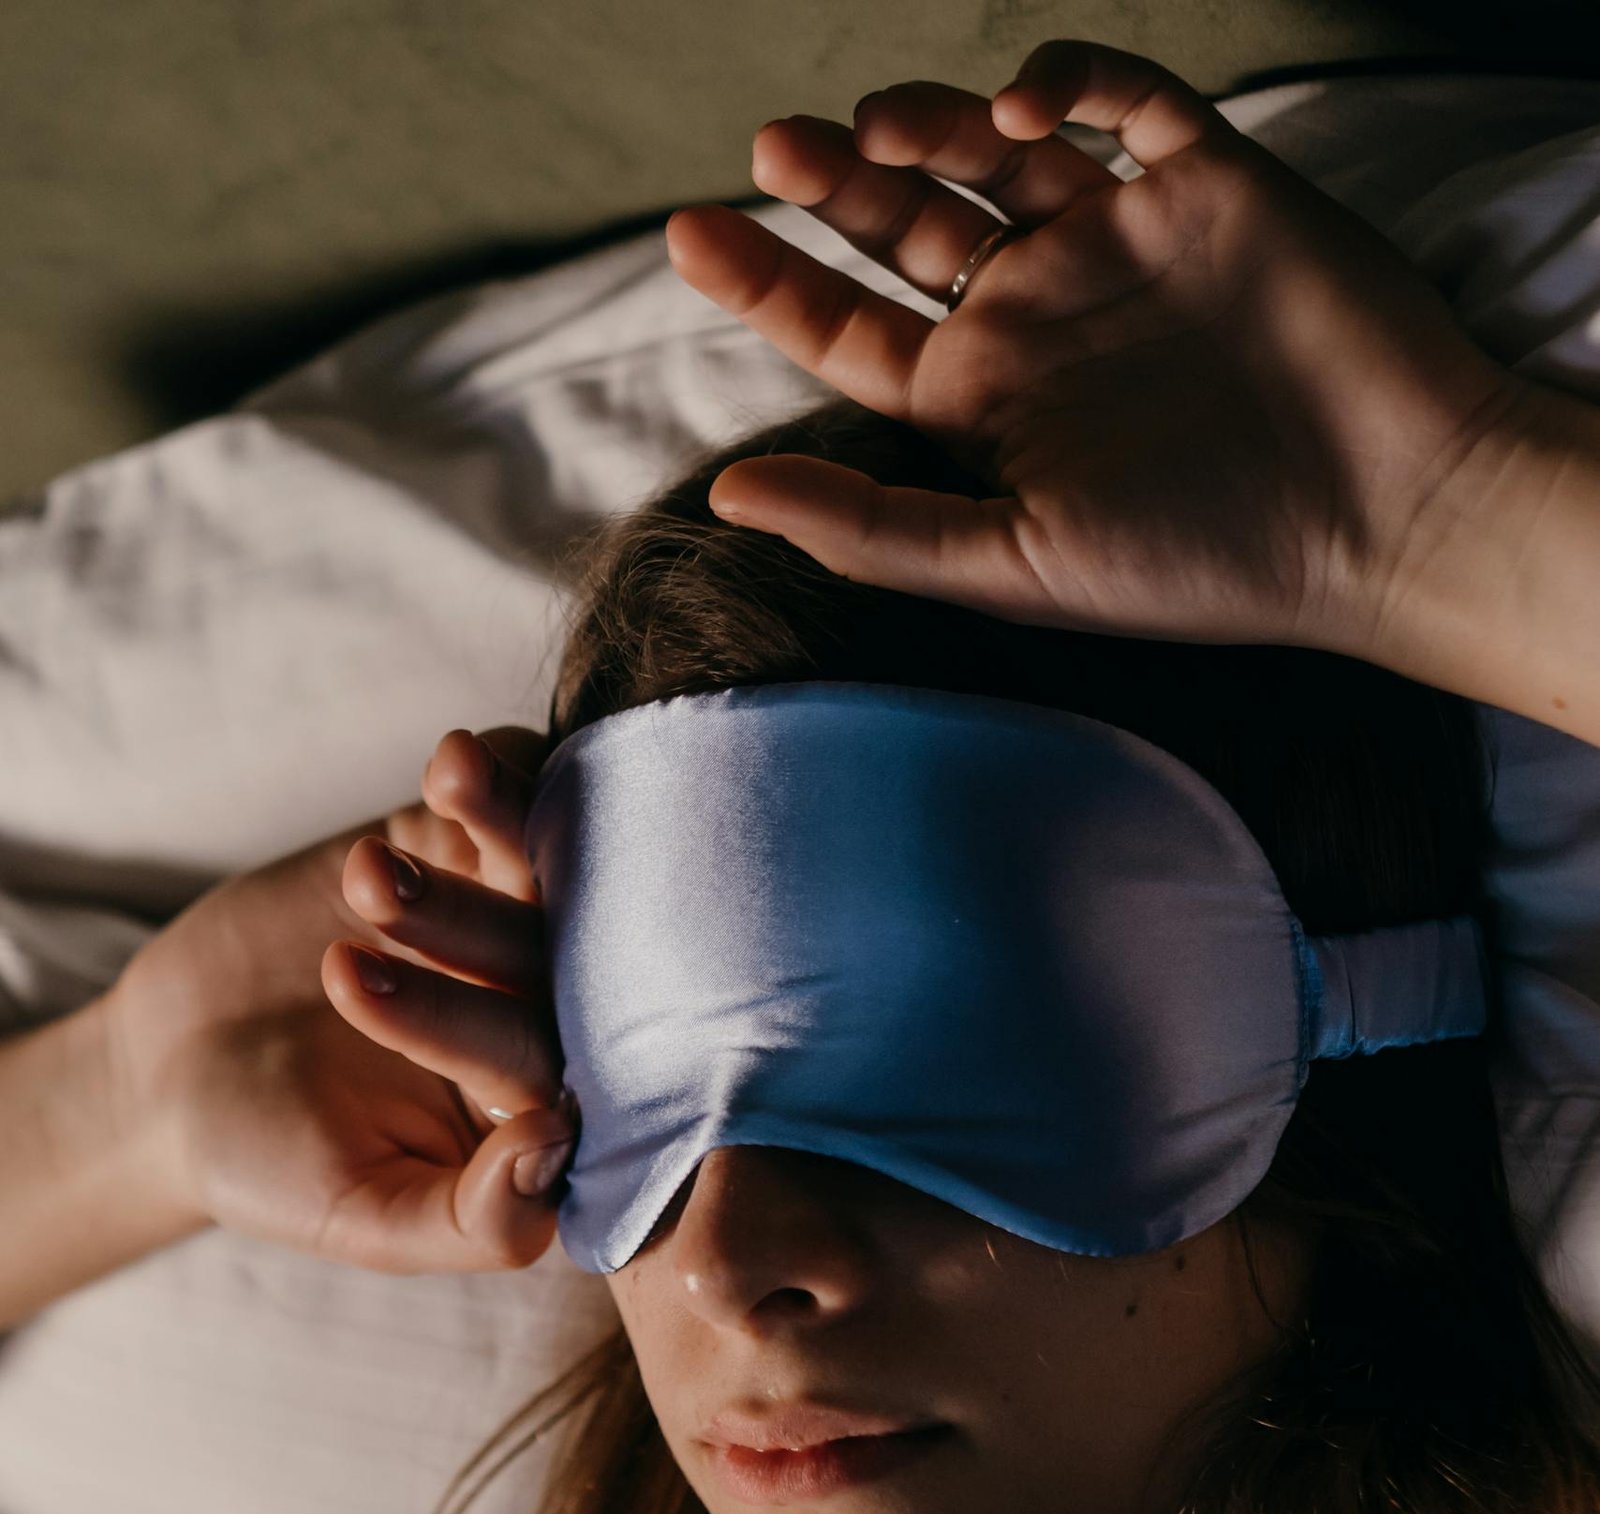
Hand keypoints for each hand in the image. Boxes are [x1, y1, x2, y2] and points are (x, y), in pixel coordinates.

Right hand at [103, 727, 573, 1275]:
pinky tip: (454, 760)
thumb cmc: (272, 1164)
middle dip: (456, 940)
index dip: (470, 1034)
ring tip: (393, 844)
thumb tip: (558, 1146)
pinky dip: (492, 774)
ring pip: (537, 868)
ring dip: (491, 836)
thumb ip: (473, 1220)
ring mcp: (504, 922)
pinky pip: (504, 801)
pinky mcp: (458, 845)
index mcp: (542, 1109)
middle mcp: (543, 1012)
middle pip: (546, 957)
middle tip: (341, 963)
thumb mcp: (365, 1219)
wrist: (170, 1068)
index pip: (542, 1060)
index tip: (368, 1005)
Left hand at [662, 40, 1530, 661]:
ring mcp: (1122, 244)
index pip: (852, 331)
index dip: (769, 284)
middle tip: (773, 151)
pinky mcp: (1206, 182)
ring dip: (930, 126)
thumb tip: (723, 498)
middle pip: (906, 226)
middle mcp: (1042, 317)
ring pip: (998, 153)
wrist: (1378, 513)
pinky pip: (1123, 99)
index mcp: (987, 407)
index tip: (690, 235)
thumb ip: (868, 531)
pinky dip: (1066, 81)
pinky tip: (1021, 107)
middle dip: (833, 185)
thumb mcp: (1010, 566)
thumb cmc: (1198, 563)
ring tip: (882, 131)